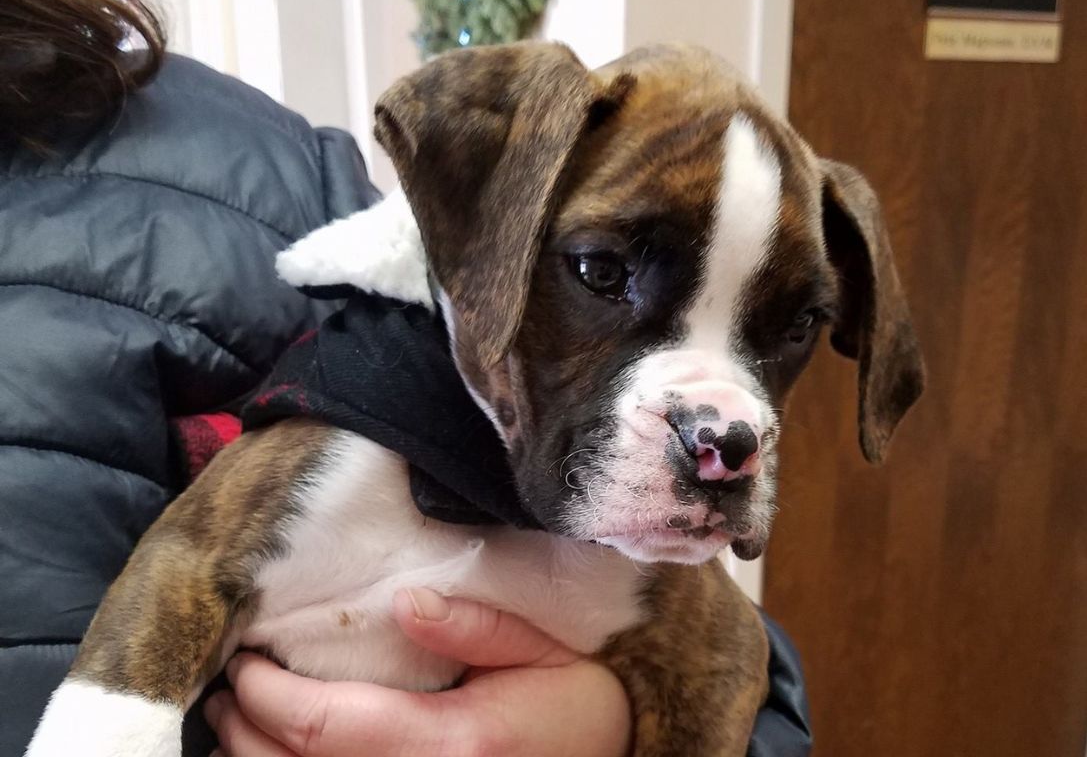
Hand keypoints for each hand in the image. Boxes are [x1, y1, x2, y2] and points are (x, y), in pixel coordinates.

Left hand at [204, 589, 631, 756]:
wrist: (606, 755)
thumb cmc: (577, 706)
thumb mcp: (545, 649)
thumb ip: (478, 626)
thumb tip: (405, 601)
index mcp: (450, 744)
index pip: (323, 726)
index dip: (265, 694)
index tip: (245, 658)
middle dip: (242, 730)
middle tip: (224, 688)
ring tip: (233, 723)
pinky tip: (280, 756)